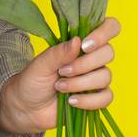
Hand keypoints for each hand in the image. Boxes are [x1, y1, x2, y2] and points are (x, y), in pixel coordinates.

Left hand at [0, 16, 121, 132]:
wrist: (29, 108)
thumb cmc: (33, 80)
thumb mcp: (41, 64)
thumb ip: (58, 53)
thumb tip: (77, 41)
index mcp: (81, 43)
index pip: (108, 27)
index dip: (104, 33)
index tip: (84, 45)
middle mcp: (92, 58)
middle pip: (108, 52)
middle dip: (85, 64)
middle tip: (62, 71)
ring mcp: (96, 78)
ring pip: (106, 76)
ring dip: (81, 83)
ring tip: (60, 87)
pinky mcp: (97, 98)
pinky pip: (106, 97)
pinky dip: (88, 100)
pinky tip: (71, 101)